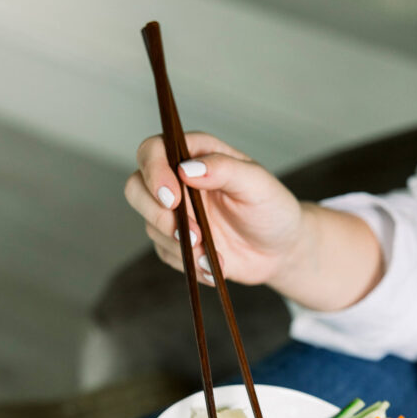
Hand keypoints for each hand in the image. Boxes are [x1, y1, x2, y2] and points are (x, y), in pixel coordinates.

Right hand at [124, 132, 304, 288]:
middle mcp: (178, 181)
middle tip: (193, 234)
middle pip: (136, 188)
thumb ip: (224, 169)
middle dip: (159, 215)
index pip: (153, 151)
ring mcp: (175, 213)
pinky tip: (214, 266)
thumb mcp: (257, 184)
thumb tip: (187, 168)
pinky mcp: (176, 242)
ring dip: (180, 245)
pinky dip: (189, 264)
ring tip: (213, 255)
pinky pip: (166, 253)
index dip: (154, 172)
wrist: (280, 249)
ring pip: (150, 225)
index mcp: (195, 155)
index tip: (173, 198)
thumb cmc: (272, 208)